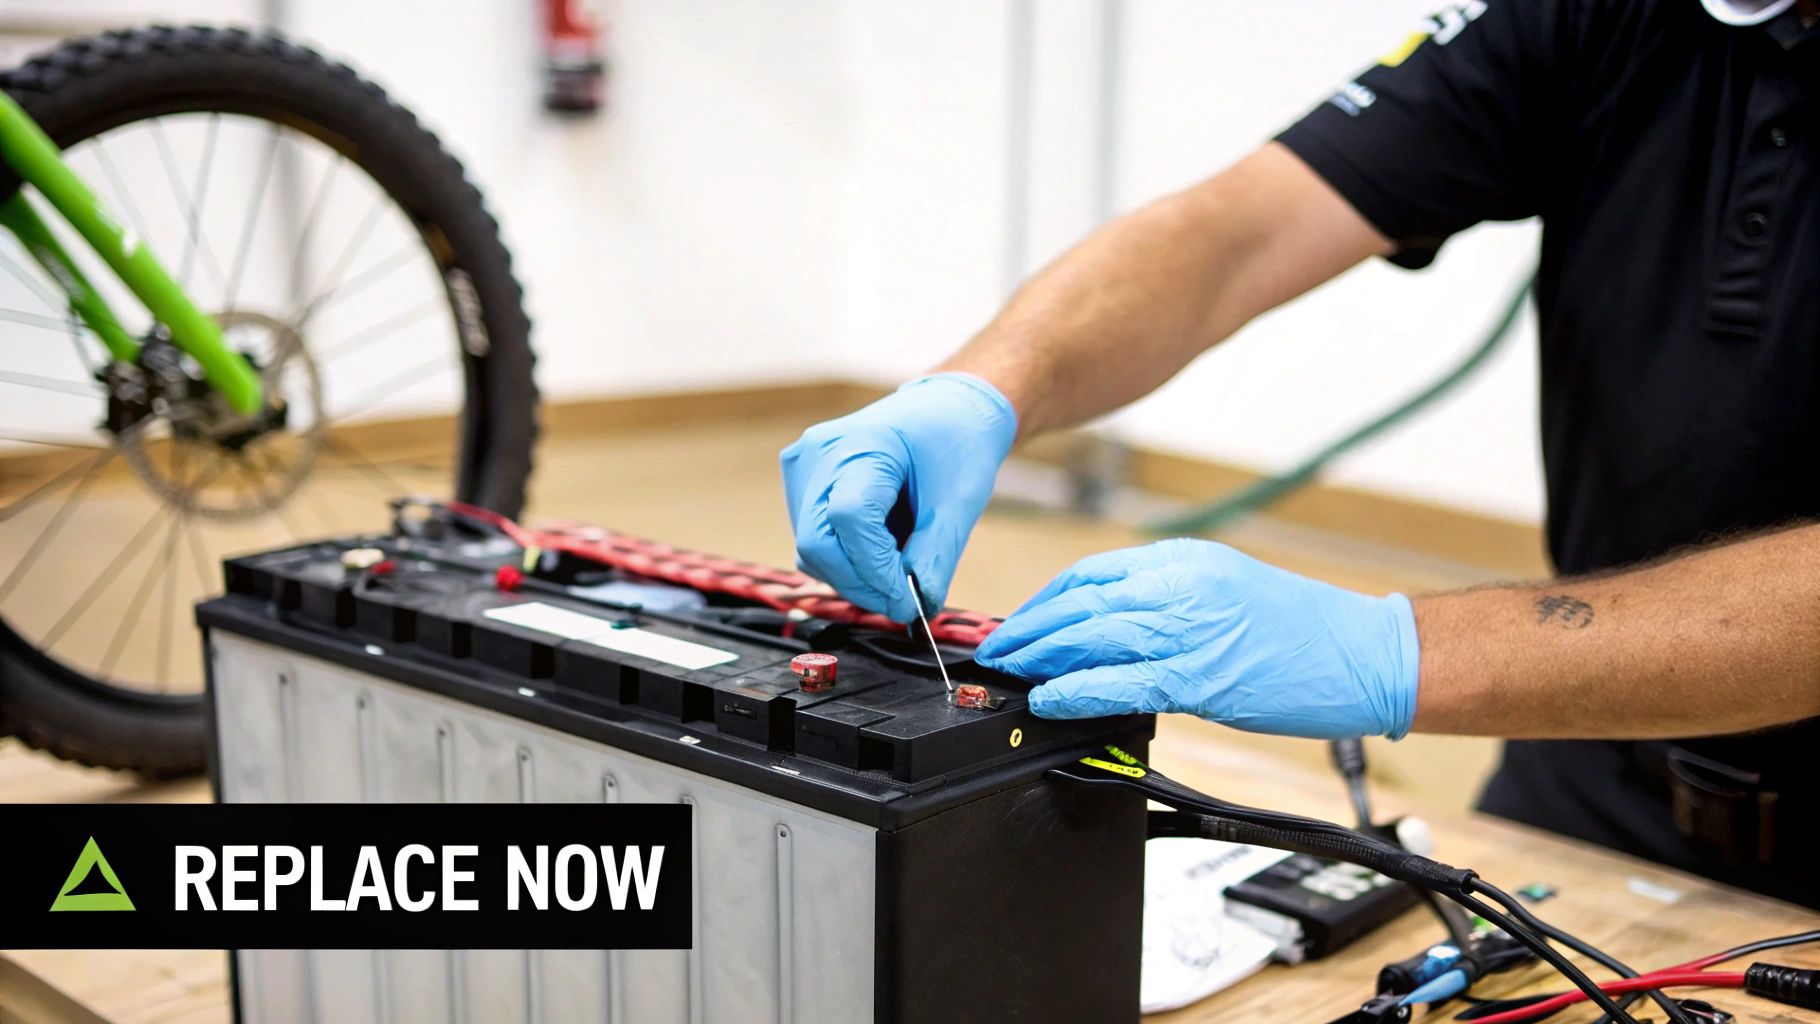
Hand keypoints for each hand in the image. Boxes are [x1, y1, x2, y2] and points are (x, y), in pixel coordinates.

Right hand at [780, 373, 1016, 622]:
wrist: (946, 407)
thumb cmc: (956, 440)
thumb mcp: (959, 502)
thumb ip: (934, 557)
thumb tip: (915, 608)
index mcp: (862, 444)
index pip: (849, 519)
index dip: (876, 570)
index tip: (909, 598)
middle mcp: (820, 454)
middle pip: (819, 543)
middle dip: (862, 583)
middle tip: (904, 602)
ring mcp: (804, 467)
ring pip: (812, 549)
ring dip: (854, 575)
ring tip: (897, 570)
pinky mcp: (803, 483)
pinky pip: (814, 538)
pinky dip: (847, 558)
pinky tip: (880, 551)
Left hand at [974, 539, 1419, 738]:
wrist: (1365, 653)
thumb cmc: (1302, 629)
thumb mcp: (1226, 589)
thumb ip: (1168, 600)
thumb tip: (1111, 627)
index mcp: (1184, 561)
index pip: (1092, 574)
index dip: (1046, 600)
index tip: (1019, 622)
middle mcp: (1181, 586)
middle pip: (1081, 601)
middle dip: (1028, 628)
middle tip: (993, 649)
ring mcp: (1190, 630)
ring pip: (1092, 635)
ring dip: (1039, 655)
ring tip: (1007, 672)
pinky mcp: (1201, 676)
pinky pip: (1122, 680)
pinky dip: (1076, 688)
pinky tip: (1048, 697)